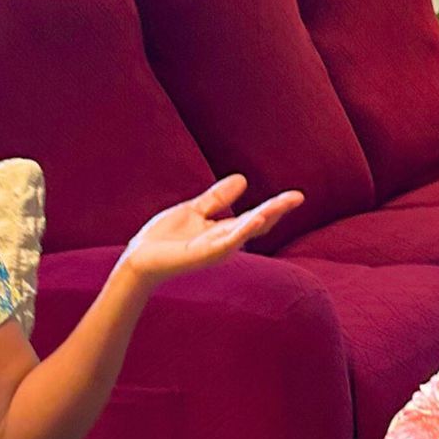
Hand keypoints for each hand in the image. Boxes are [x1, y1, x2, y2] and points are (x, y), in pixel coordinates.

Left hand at [119, 176, 303, 288]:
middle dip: (277, 210)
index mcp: (223, 230)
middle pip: (257, 224)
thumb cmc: (164, 238)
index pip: (255, 216)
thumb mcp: (195, 210)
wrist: (139, 259)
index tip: (297, 196)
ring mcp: (216, 249)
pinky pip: (228, 241)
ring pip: (246, 231)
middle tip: (298, 197)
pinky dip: (243, 230)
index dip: (276, 206)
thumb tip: (244, 179)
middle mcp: (225, 241)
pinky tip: (256, 217)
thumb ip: (218, 198)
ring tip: (281, 204)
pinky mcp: (204, 255)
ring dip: (264, 218)